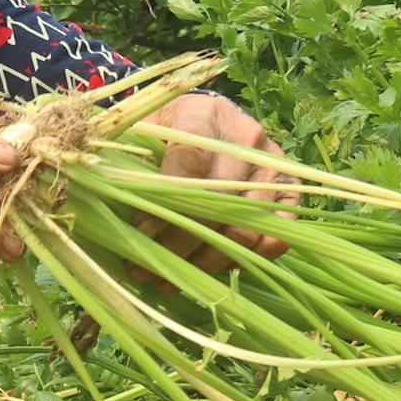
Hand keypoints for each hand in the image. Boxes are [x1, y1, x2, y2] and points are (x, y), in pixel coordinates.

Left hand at [139, 92, 293, 275]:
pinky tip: (214, 269)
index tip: (139, 233)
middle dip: (178, 244)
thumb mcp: (143, 134)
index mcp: (204, 118)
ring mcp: (271, 165)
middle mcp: (245, 139)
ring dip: (206, 262)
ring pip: (244, 227)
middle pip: (216, 204)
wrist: (207, 120)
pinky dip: (249, 257)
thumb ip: (131, 163)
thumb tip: (113, 202)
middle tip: (144, 272)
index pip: (188, 164)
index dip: (164, 205)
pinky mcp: (288, 188)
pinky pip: (278, 232)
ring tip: (169, 282)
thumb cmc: (166, 131)